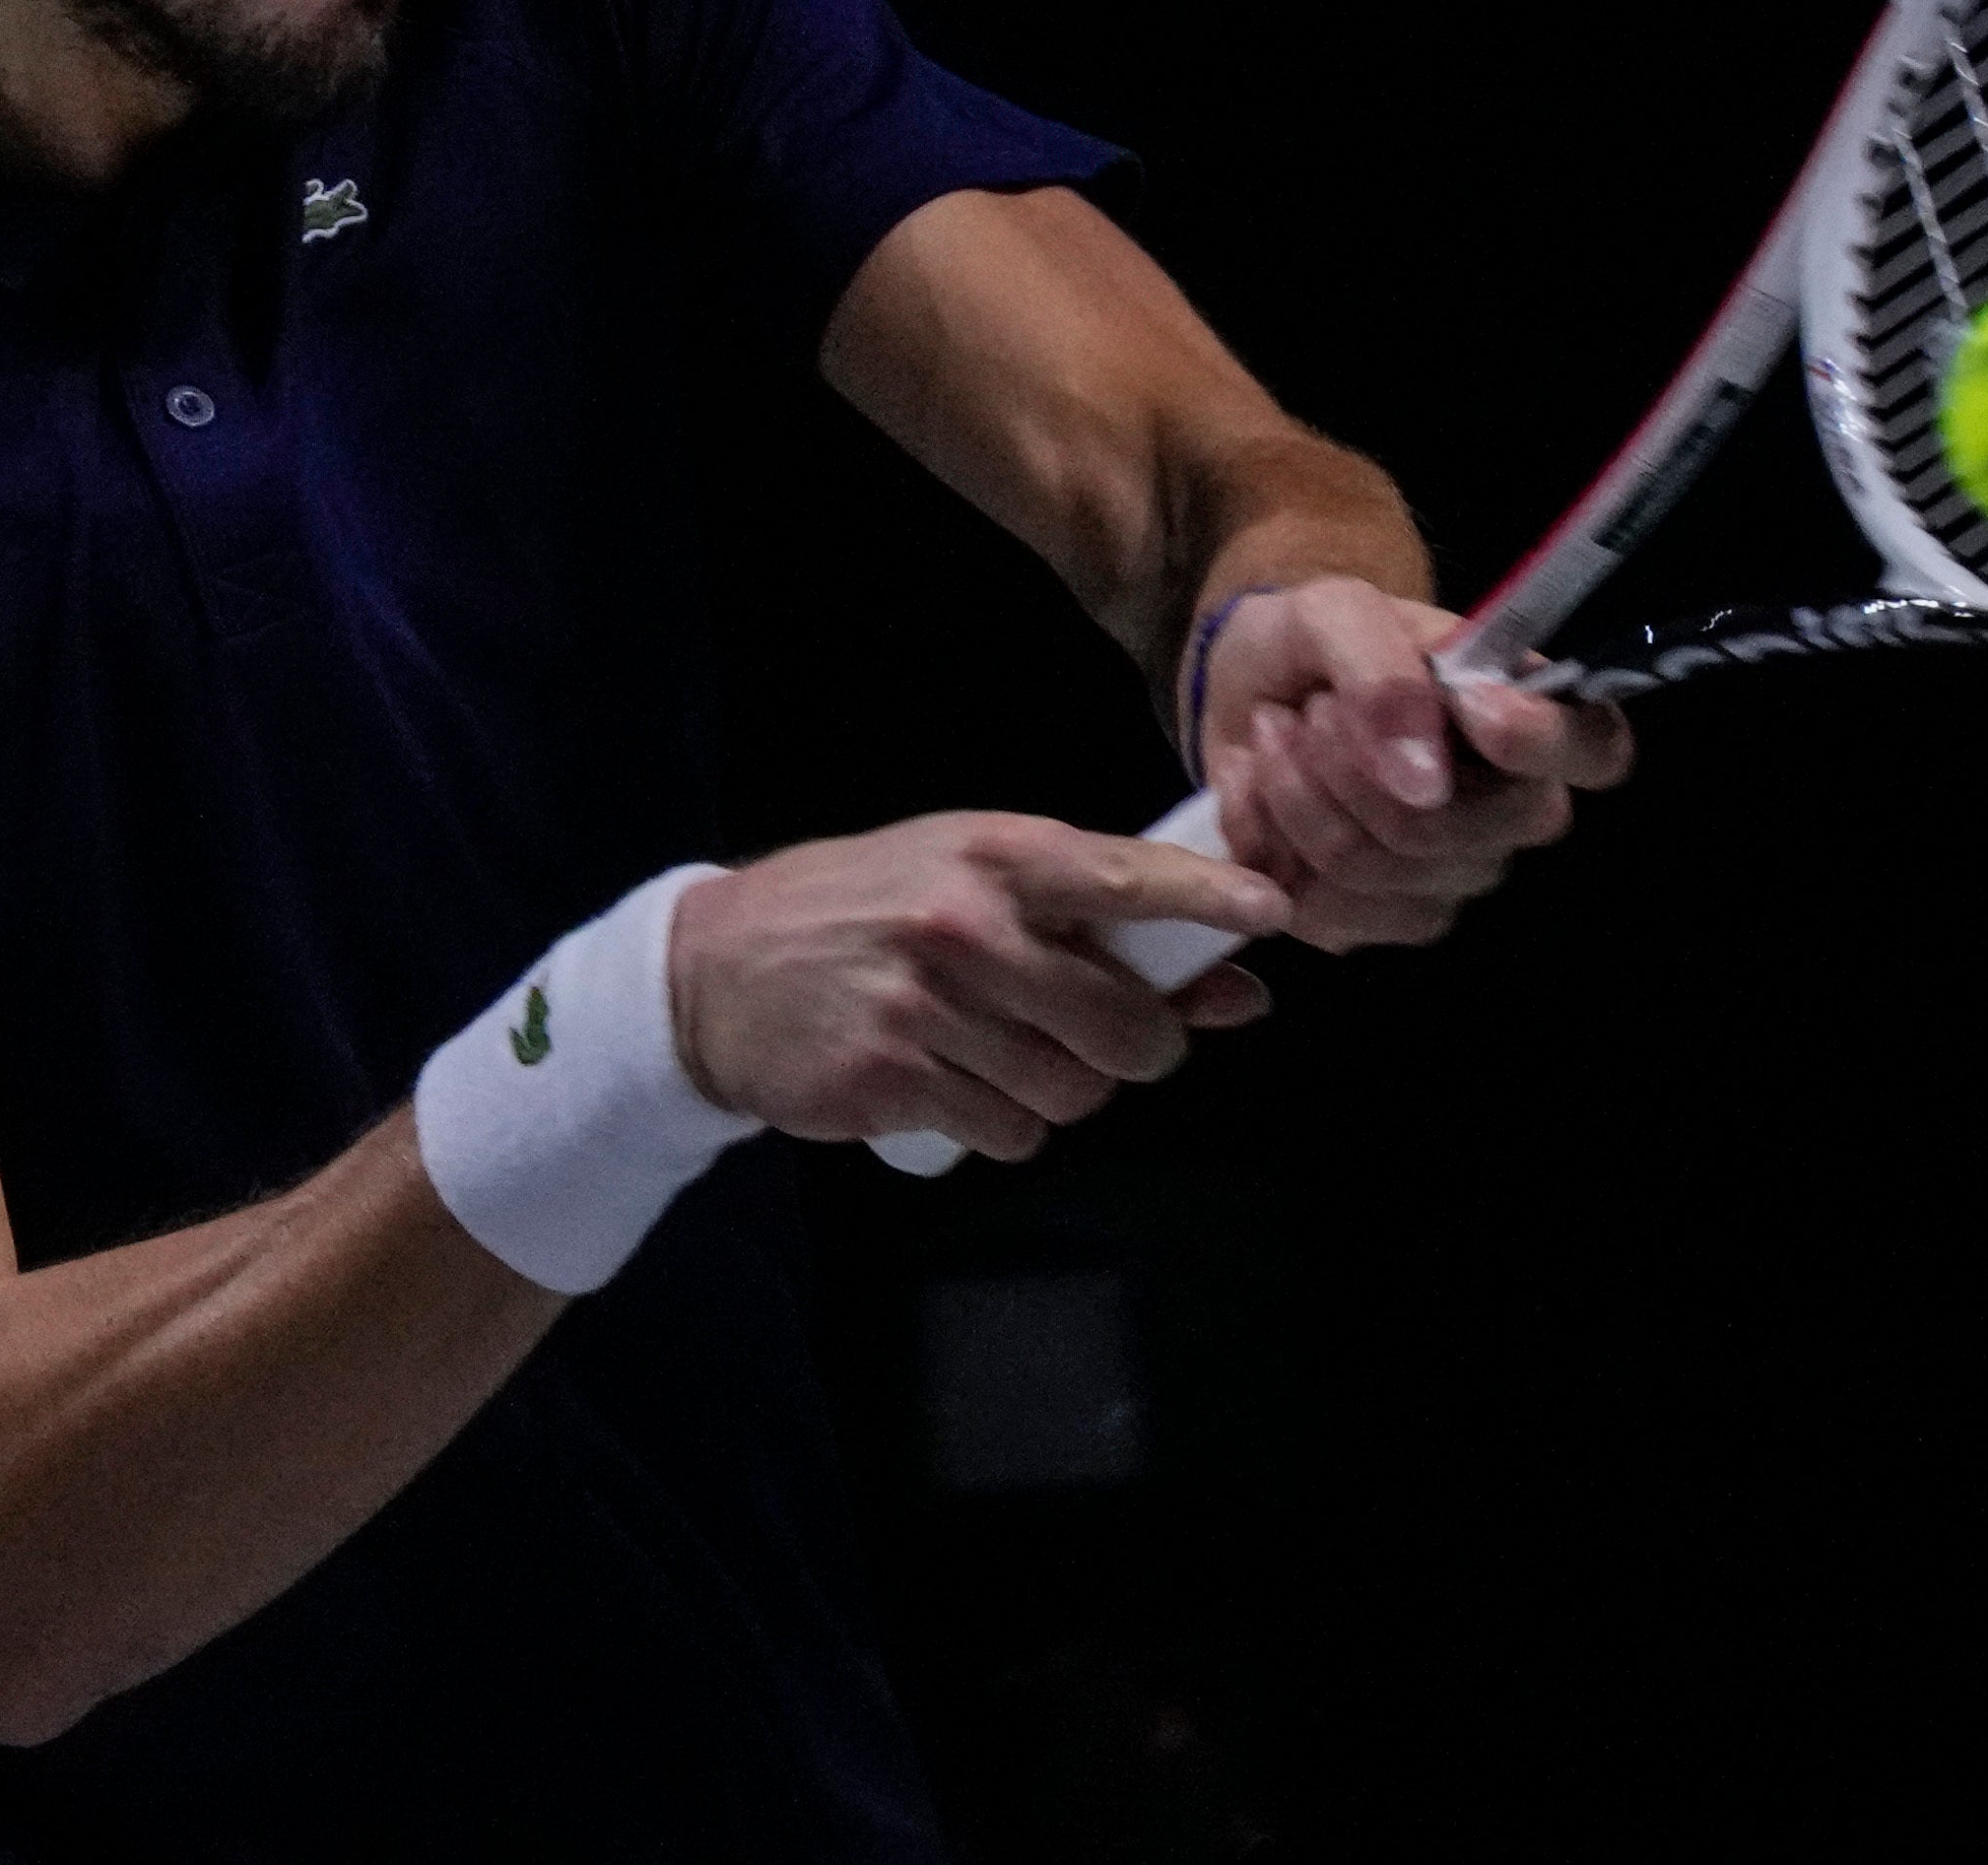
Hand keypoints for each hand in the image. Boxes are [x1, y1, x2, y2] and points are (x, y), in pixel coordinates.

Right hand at [667, 815, 1287, 1161]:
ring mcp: (927, 1007)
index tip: (1272, 912)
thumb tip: (1236, 990)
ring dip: (1068, 1089)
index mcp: (995, 856)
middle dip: (1144, 1047)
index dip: (1210, 897)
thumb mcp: (970, 881)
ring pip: (1075, 1089)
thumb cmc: (866, 911)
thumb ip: (1096, 928)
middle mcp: (966, 925)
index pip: (1128, 876)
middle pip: (1126, 1024)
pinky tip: (963, 1085)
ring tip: (1014, 1054)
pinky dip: (1008, 1122)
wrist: (715, 971)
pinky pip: (1012, 1131)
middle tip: (1119, 1040)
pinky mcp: (893, 1081)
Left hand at [1194, 578, 1634, 949]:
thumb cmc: (1314, 643)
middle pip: (1475, 829)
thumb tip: (1426, 785)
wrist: (1247, 690)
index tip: (1471, 706)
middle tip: (1314, 705)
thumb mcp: (1335, 611)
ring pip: (1383, 868)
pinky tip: (1265, 792)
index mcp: (1527, 715)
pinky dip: (1273, 841)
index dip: (1545, 741)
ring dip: (1302, 791)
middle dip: (1361, 762)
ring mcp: (1453, 873)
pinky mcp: (1382, 919)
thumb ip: (1384, 672)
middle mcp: (1510, 807)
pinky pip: (1332, 911)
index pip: (1597, 749)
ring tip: (1278, 732)